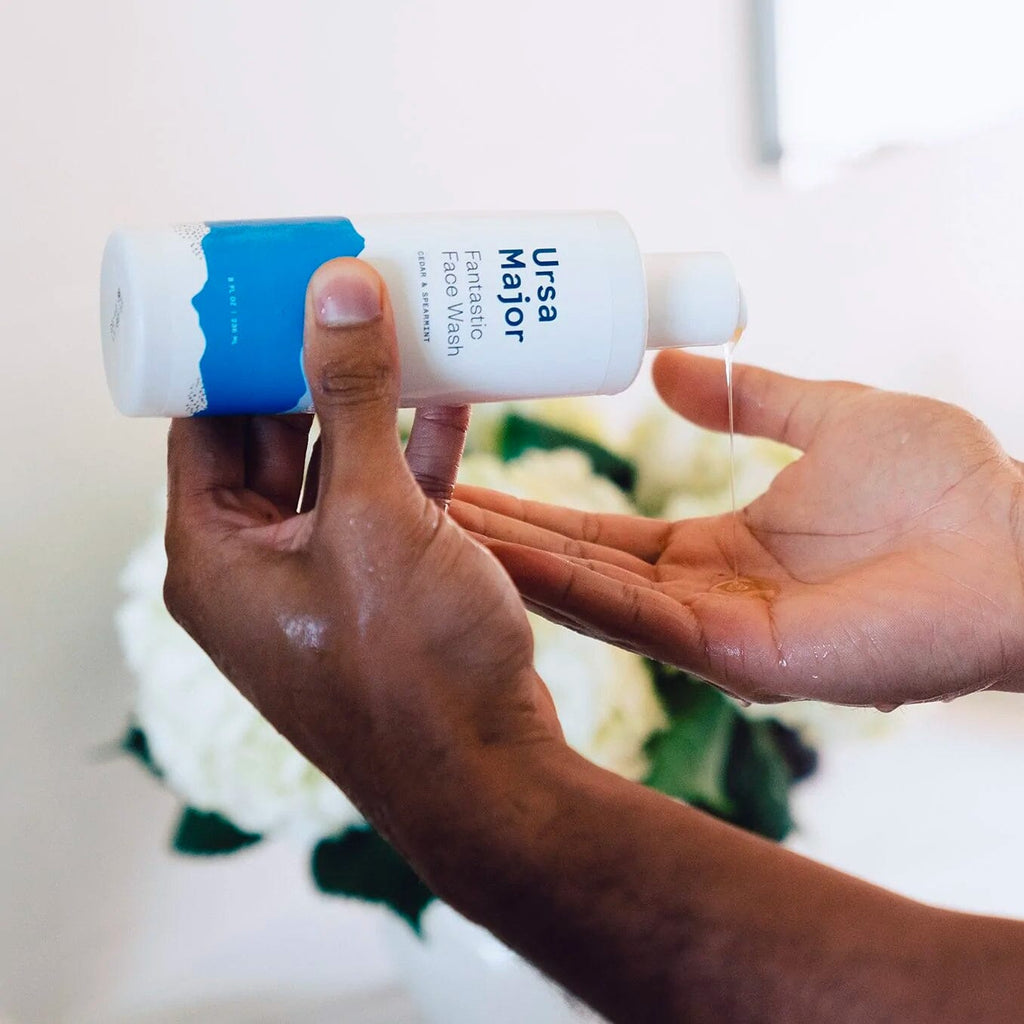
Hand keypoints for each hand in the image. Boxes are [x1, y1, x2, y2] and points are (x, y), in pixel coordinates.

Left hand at [164, 258, 559, 829]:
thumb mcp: (373, 515)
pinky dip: (415, 449)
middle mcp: (259, 566)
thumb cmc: (411, 664)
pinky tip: (452, 391)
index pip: (203, 422)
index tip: (271, 285)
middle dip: (314, 364)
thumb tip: (337, 288)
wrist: (486, 777)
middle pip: (274, 435)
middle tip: (348, 291)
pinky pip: (388, 498)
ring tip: (405, 324)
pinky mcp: (383, 587)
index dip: (233, 349)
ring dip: (372, 402)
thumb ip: (353, 400)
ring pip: (339, 462)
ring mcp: (325, 578)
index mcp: (216, 554)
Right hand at [451, 351, 1023, 706]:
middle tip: (410, 506)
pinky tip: (498, 561)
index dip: (534, 508)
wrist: (1021, 544)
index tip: (468, 479)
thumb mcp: (828, 416)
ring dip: (507, 564)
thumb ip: (748, 398)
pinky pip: (631, 620)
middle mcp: (701, 599)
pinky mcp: (732, 656)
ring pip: (586, 598)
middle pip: (576, 567)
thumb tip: (669, 367)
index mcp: (719, 550)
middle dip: (495, 538)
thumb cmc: (946, 487)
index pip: (601, 535)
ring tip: (427, 529)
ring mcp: (712, 634)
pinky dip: (562, 590)